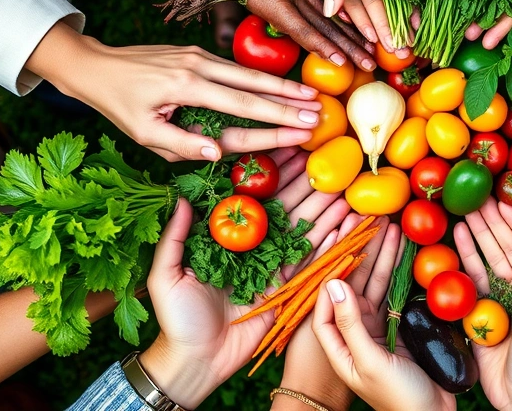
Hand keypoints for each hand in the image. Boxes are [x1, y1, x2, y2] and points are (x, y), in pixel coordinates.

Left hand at [27, 24, 320, 161]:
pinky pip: (235, 67)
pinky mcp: (196, 52)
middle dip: (291, 98)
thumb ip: (181, 144)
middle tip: (322, 109)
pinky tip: (279, 86)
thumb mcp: (142, 133)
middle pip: (256, 84)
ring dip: (281, 85)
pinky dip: (260, 78)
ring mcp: (199, 55)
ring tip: (310, 95)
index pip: (244, 106)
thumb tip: (218, 154)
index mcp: (187, 87)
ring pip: (249, 72)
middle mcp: (198, 66)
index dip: (278, 117)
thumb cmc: (118, 104)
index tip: (306, 125)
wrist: (94, 64)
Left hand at [136, 151, 349, 408]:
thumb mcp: (166, 276)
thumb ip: (174, 237)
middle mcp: (252, 245)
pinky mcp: (287, 284)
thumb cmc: (177, 319)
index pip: (251, 197)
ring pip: (303, 229)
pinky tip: (346, 221)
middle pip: (284, 207)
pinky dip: (330, 240)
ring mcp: (272, 263)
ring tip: (345, 188)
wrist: (198, 360)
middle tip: (328, 161)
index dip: (270, 174)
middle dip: (306, 185)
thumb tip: (180, 198)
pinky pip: (311, 258)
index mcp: (224, 237)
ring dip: (324, 209)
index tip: (289, 150)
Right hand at [246, 0, 376, 70]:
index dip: (319, 44)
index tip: (339, 61)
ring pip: (327, 21)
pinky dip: (347, 18)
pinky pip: (328, 5)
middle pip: (320, 30)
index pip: (299, 27)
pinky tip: (364, 29)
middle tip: (369, 66)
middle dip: (345, 50)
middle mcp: (286, 1)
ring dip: (349, 39)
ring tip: (371, 55)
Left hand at [313, 229, 455, 410]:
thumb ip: (350, 324)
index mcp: (337, 344)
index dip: (331, 268)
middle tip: (371, 220)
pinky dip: (401, 271)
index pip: (324, 299)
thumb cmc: (397, 398)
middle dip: (363, 252)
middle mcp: (354, 332)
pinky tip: (405, 250)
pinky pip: (397, 293)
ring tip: (392, 226)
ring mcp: (378, 329)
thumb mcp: (368, 361)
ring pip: (378, 284)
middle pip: (354, 285)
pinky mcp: (400, 328)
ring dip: (384, 256)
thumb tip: (333, 284)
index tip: (342, 239)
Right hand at [453, 199, 511, 410]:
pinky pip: (472, 277)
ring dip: (477, 232)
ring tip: (463, 209)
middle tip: (476, 195)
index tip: (504, 199)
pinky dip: (463, 255)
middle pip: (508, 244)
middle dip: (493, 220)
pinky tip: (455, 236)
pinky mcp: (482, 309)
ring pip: (488, 256)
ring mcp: (503, 297)